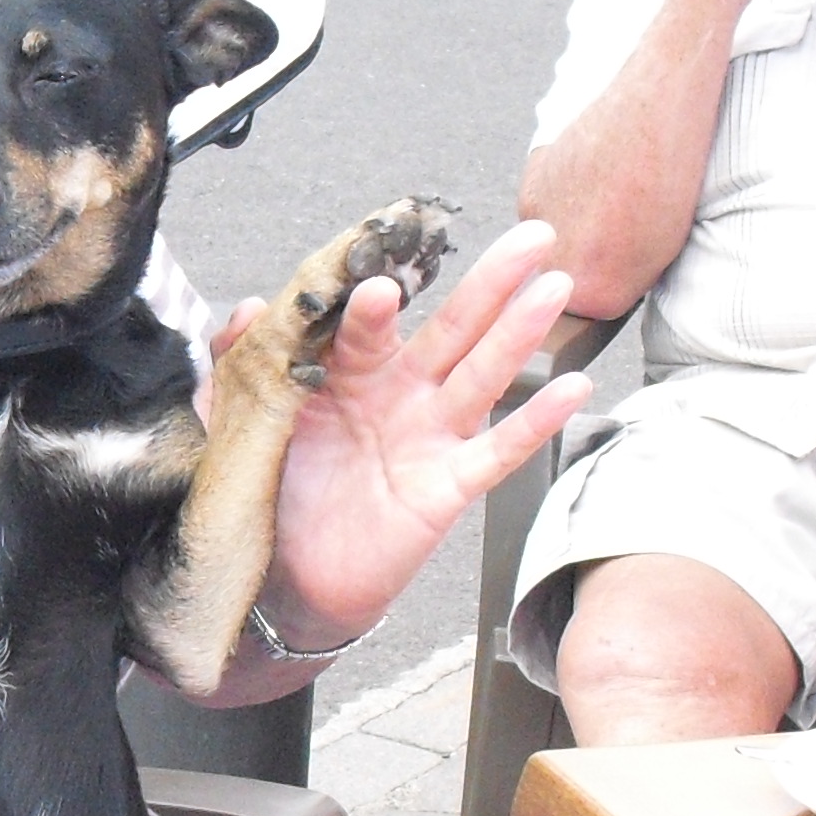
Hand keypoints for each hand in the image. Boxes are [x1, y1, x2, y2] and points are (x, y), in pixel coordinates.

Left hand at [229, 219, 592, 645]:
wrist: (292, 579)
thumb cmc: (277, 493)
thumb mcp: (244, 421)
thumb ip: (243, 362)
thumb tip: (247, 308)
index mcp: (349, 372)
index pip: (368, 324)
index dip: (374, 303)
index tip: (379, 284)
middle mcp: (398, 394)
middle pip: (452, 327)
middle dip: (492, 281)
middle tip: (531, 237)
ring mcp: (429, 436)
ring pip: (483, 374)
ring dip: (521, 332)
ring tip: (555, 287)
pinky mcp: (447, 486)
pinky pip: (498, 450)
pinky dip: (536, 421)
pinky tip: (572, 388)